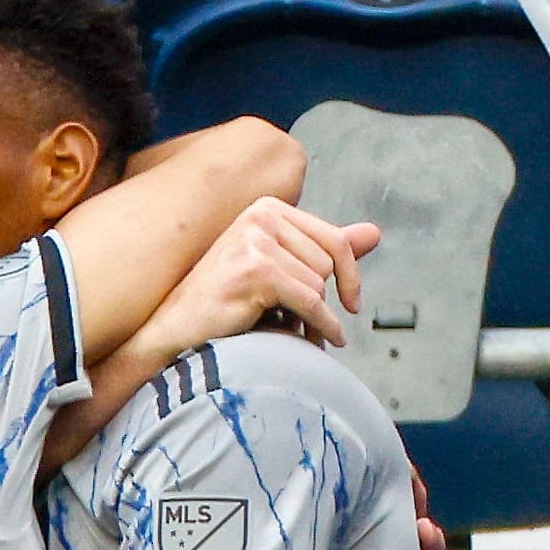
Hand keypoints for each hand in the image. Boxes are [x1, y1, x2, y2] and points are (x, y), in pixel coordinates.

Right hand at [162, 196, 380, 351]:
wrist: (174, 329)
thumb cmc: (222, 302)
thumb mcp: (277, 267)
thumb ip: (323, 249)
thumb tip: (375, 233)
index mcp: (266, 209)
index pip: (333, 238)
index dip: (350, 274)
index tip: (352, 302)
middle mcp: (260, 216)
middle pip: (328, 263)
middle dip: (324, 299)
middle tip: (309, 325)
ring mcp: (255, 241)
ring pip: (318, 284)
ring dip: (314, 317)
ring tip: (293, 332)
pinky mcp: (254, 270)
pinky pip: (309, 301)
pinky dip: (322, 325)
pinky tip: (324, 341)